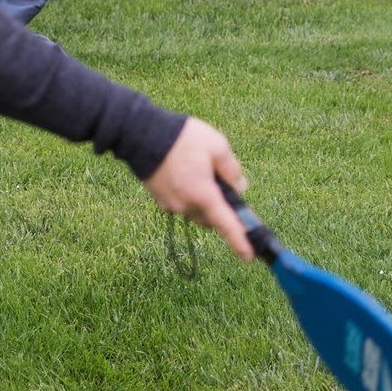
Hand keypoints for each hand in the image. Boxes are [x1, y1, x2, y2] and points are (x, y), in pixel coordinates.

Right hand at [142, 117, 253, 257]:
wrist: (141, 134)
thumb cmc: (182, 138)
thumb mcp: (217, 146)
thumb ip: (232, 170)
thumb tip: (240, 187)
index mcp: (203, 194)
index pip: (226, 224)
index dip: (239, 241)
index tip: (249, 256)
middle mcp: (186, 205)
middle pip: (212, 218)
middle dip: (221, 209)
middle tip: (226, 187)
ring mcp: (171, 204)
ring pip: (197, 212)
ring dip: (205, 202)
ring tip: (204, 174)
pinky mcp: (160, 199)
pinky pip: (183, 204)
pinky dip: (191, 196)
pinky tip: (189, 174)